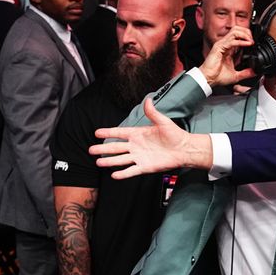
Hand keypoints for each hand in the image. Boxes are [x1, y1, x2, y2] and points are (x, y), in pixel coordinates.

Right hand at [92, 98, 212, 179]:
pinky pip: (131, 170)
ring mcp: (139, 157)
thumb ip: (153, 113)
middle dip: (103, 149)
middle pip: (116, 147)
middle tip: (91, 150)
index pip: (119, 133)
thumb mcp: (163, 122)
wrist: (184, 149)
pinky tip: (114, 175)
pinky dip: (123, 173)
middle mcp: (136, 146)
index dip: (108, 132)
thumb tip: (148, 100)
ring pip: (120, 160)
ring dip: (110, 161)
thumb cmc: (174, 134)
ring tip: (98, 162)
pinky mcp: (145, 167)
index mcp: (138, 134)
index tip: (97, 133)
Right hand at [199, 26, 255, 87]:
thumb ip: (245, 73)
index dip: (247, 37)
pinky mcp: (219, 47)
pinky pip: (232, 41)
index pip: (239, 36)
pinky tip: (247, 44)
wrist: (208, 79)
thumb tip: (254, 72)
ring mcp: (222, 44)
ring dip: (245, 34)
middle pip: (237, 29)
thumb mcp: (236, 75)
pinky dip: (241, 41)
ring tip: (251, 40)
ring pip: (235, 31)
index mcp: (228, 49)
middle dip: (247, 32)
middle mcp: (225, 44)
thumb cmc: (217, 76)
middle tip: (253, 40)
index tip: (254, 44)